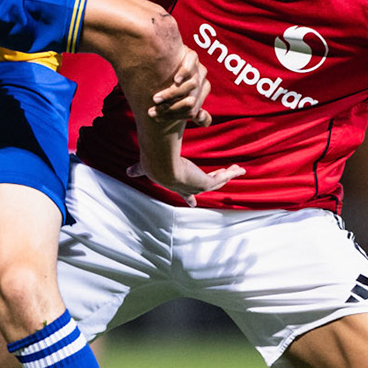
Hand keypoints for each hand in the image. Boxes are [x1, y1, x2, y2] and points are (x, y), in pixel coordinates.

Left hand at [127, 158, 244, 206]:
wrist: (160, 166)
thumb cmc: (152, 165)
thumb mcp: (145, 168)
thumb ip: (138, 170)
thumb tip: (127, 172)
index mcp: (176, 185)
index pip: (184, 193)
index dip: (188, 196)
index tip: (191, 202)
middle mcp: (189, 188)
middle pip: (204, 188)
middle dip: (213, 183)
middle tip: (223, 181)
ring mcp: (199, 186)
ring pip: (217, 182)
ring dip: (226, 175)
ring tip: (237, 169)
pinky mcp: (206, 182)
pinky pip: (223, 177)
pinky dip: (232, 173)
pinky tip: (240, 169)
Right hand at [145, 47, 212, 126]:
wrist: (165, 57)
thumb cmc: (170, 81)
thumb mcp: (178, 97)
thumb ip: (191, 111)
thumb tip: (199, 116)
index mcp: (202, 93)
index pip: (192, 111)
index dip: (174, 116)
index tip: (157, 118)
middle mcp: (202, 81)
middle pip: (190, 102)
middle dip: (169, 108)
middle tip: (151, 111)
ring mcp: (198, 68)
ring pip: (191, 86)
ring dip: (171, 94)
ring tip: (155, 99)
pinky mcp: (193, 56)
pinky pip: (191, 68)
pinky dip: (184, 75)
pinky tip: (175, 79)